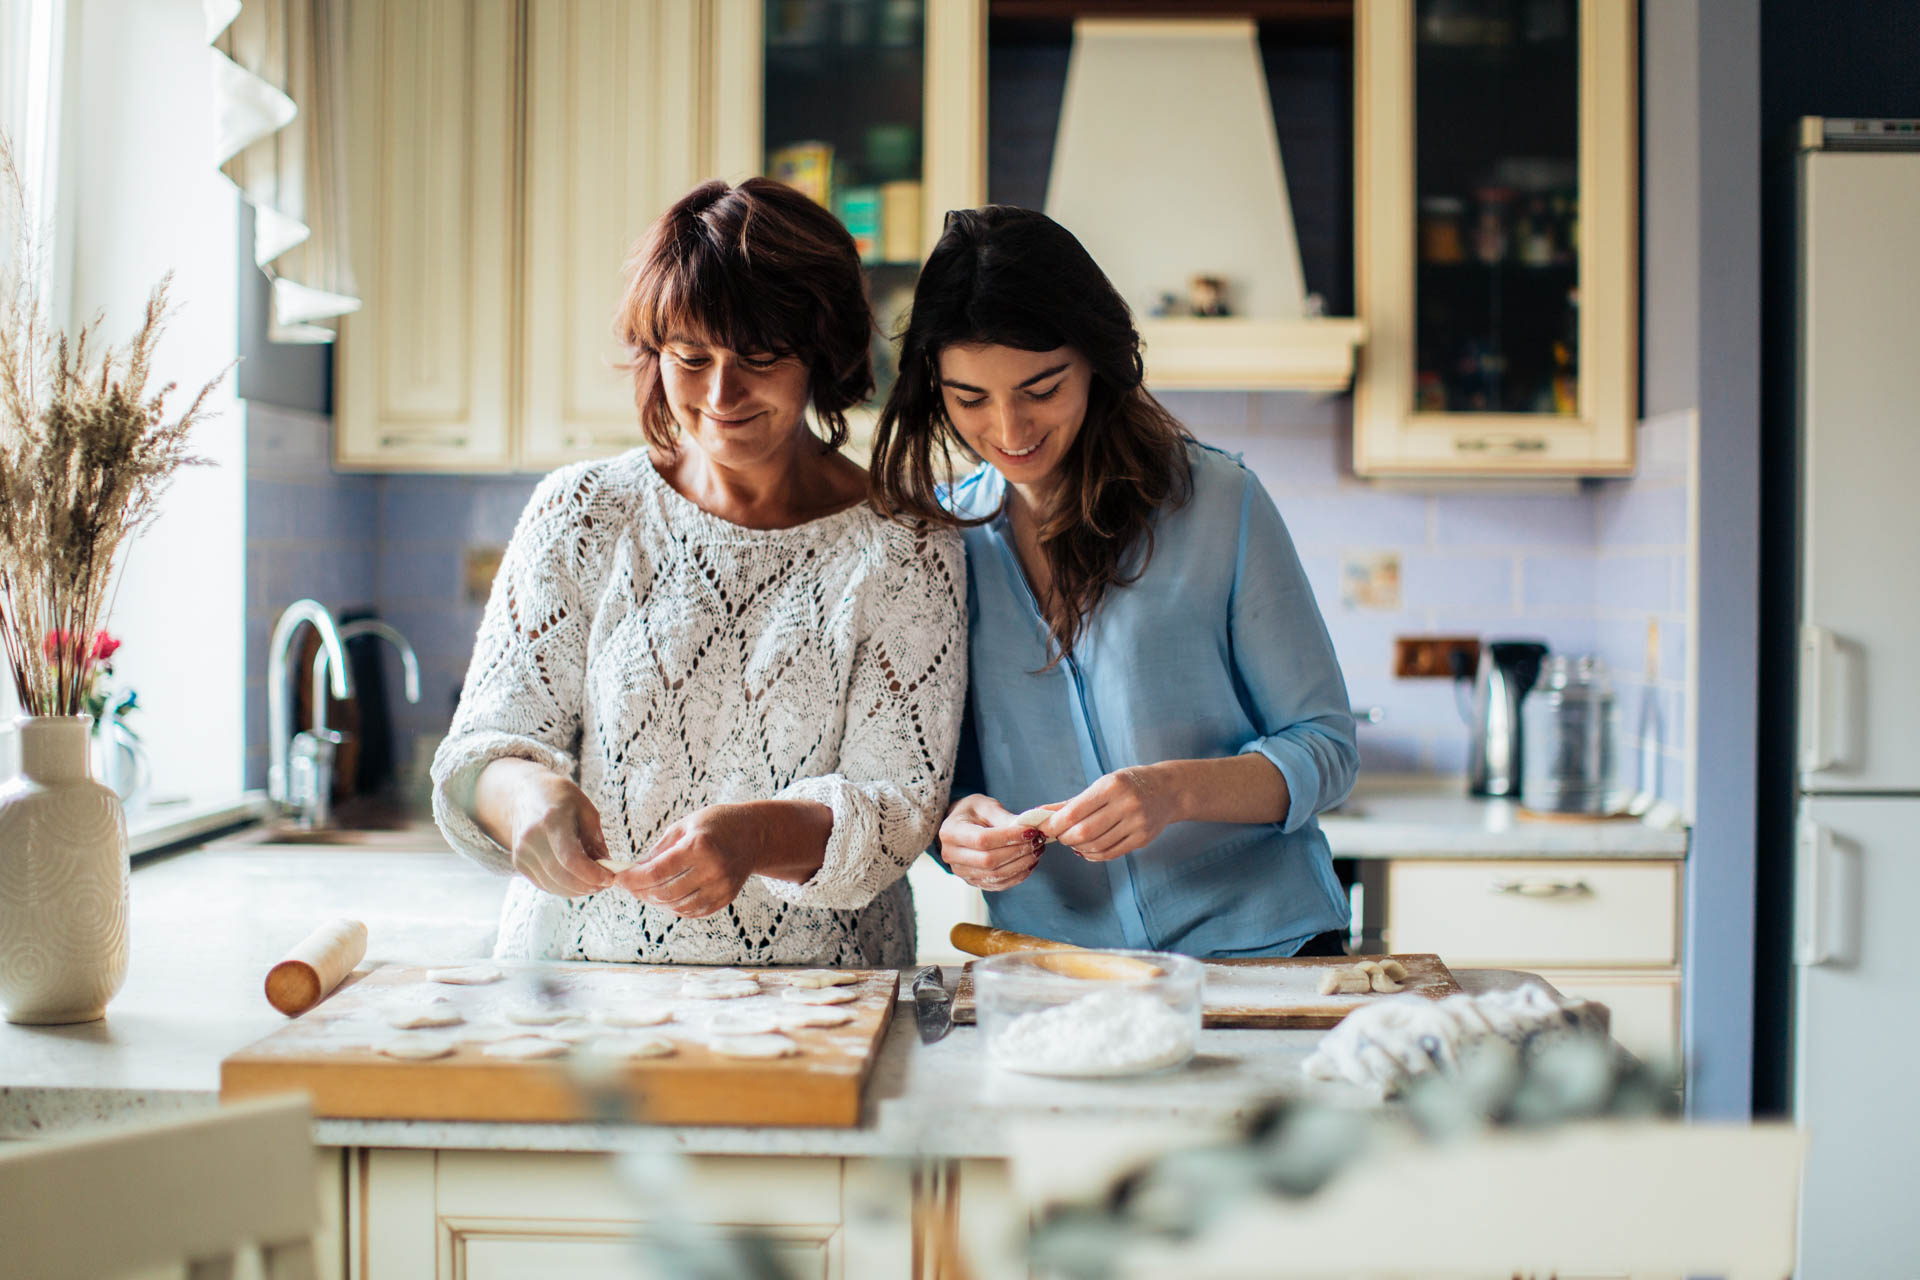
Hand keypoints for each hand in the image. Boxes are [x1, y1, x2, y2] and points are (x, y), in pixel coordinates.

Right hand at [485, 760, 614, 897]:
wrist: (522, 794)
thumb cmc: (558, 797)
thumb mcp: (584, 807)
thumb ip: (596, 838)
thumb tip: (607, 866)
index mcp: (551, 819)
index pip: (571, 859)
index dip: (592, 874)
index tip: (609, 878)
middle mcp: (532, 838)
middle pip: (562, 876)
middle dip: (587, 885)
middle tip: (605, 884)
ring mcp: (522, 852)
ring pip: (553, 885)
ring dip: (577, 890)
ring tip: (594, 884)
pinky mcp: (518, 862)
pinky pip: (544, 884)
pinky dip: (563, 888)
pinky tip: (577, 882)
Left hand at [614, 803, 761, 918]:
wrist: (754, 835)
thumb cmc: (716, 824)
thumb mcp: (684, 826)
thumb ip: (659, 850)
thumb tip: (634, 871)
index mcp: (699, 846)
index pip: (656, 872)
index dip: (632, 879)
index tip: (618, 878)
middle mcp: (712, 870)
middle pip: (664, 893)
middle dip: (640, 892)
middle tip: (628, 886)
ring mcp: (721, 887)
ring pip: (677, 906)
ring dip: (656, 901)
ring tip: (646, 891)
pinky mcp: (725, 899)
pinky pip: (692, 911)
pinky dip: (674, 907)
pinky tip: (666, 897)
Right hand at [939, 793, 1047, 891]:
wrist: (959, 826)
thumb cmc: (972, 812)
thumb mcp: (985, 805)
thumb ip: (1003, 817)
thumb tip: (1026, 828)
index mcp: (950, 832)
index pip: (982, 840)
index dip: (1009, 837)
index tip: (1031, 830)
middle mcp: (951, 855)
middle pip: (989, 861)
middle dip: (1018, 851)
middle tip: (1038, 840)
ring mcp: (961, 872)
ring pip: (995, 876)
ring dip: (1022, 864)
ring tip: (1037, 850)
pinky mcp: (973, 882)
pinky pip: (999, 884)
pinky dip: (1018, 875)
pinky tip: (1030, 862)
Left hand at [1050, 765, 1179, 861]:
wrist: (1168, 790)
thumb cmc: (1129, 784)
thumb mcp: (1103, 784)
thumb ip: (1071, 802)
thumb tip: (1040, 813)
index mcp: (1112, 786)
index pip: (1075, 811)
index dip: (1055, 824)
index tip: (1044, 827)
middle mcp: (1126, 804)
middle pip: (1085, 832)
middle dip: (1065, 837)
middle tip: (1059, 836)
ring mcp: (1137, 823)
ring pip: (1096, 846)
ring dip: (1078, 847)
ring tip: (1073, 841)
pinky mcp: (1142, 839)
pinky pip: (1111, 854)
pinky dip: (1093, 855)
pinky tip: (1087, 849)